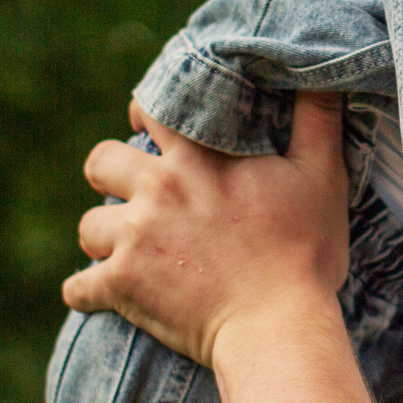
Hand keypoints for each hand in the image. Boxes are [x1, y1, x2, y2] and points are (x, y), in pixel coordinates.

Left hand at [65, 93, 350, 365]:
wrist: (277, 326)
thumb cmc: (303, 253)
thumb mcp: (321, 176)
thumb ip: (317, 119)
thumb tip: (324, 76)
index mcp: (196, 158)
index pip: (149, 112)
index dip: (143, 115)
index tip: (145, 127)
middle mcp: (156, 190)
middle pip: (99, 162)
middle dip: (108, 174)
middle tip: (128, 192)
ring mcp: (133, 239)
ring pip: (87, 225)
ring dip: (102, 235)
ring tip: (123, 248)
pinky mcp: (121, 286)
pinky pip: (78, 287)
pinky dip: (85, 293)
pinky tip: (96, 297)